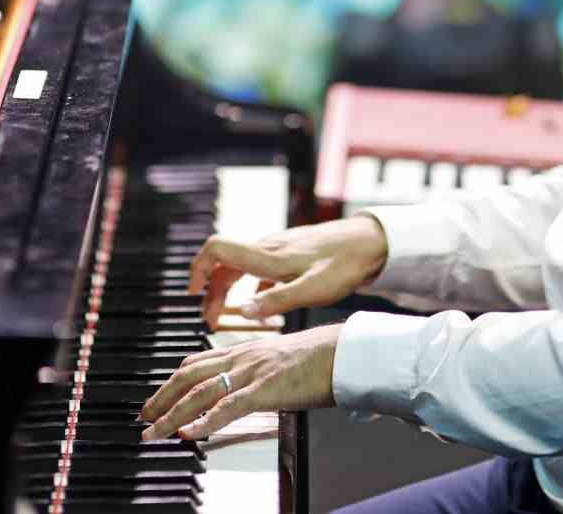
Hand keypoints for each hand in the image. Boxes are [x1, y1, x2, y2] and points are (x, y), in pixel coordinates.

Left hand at [139, 324, 341, 439]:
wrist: (344, 352)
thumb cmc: (320, 359)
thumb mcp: (278, 363)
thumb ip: (257, 374)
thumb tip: (244, 392)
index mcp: (243, 351)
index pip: (195, 363)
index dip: (171, 381)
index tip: (156, 398)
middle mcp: (241, 358)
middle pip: (187, 376)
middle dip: (161, 398)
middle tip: (144, 418)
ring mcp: (251, 373)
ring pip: (200, 393)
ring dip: (172, 414)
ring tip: (154, 432)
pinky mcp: (265, 390)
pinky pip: (227, 407)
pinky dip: (204, 421)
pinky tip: (189, 434)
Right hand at [190, 216, 387, 328]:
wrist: (370, 243)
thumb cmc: (344, 264)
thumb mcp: (312, 289)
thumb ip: (277, 301)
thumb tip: (244, 311)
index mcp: (267, 255)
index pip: (216, 249)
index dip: (197, 268)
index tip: (191, 293)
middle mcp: (267, 248)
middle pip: (224, 263)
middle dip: (210, 290)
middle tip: (210, 319)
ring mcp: (278, 249)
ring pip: (240, 265)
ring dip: (227, 288)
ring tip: (227, 314)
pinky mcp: (289, 254)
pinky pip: (258, 267)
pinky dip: (248, 285)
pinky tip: (259, 302)